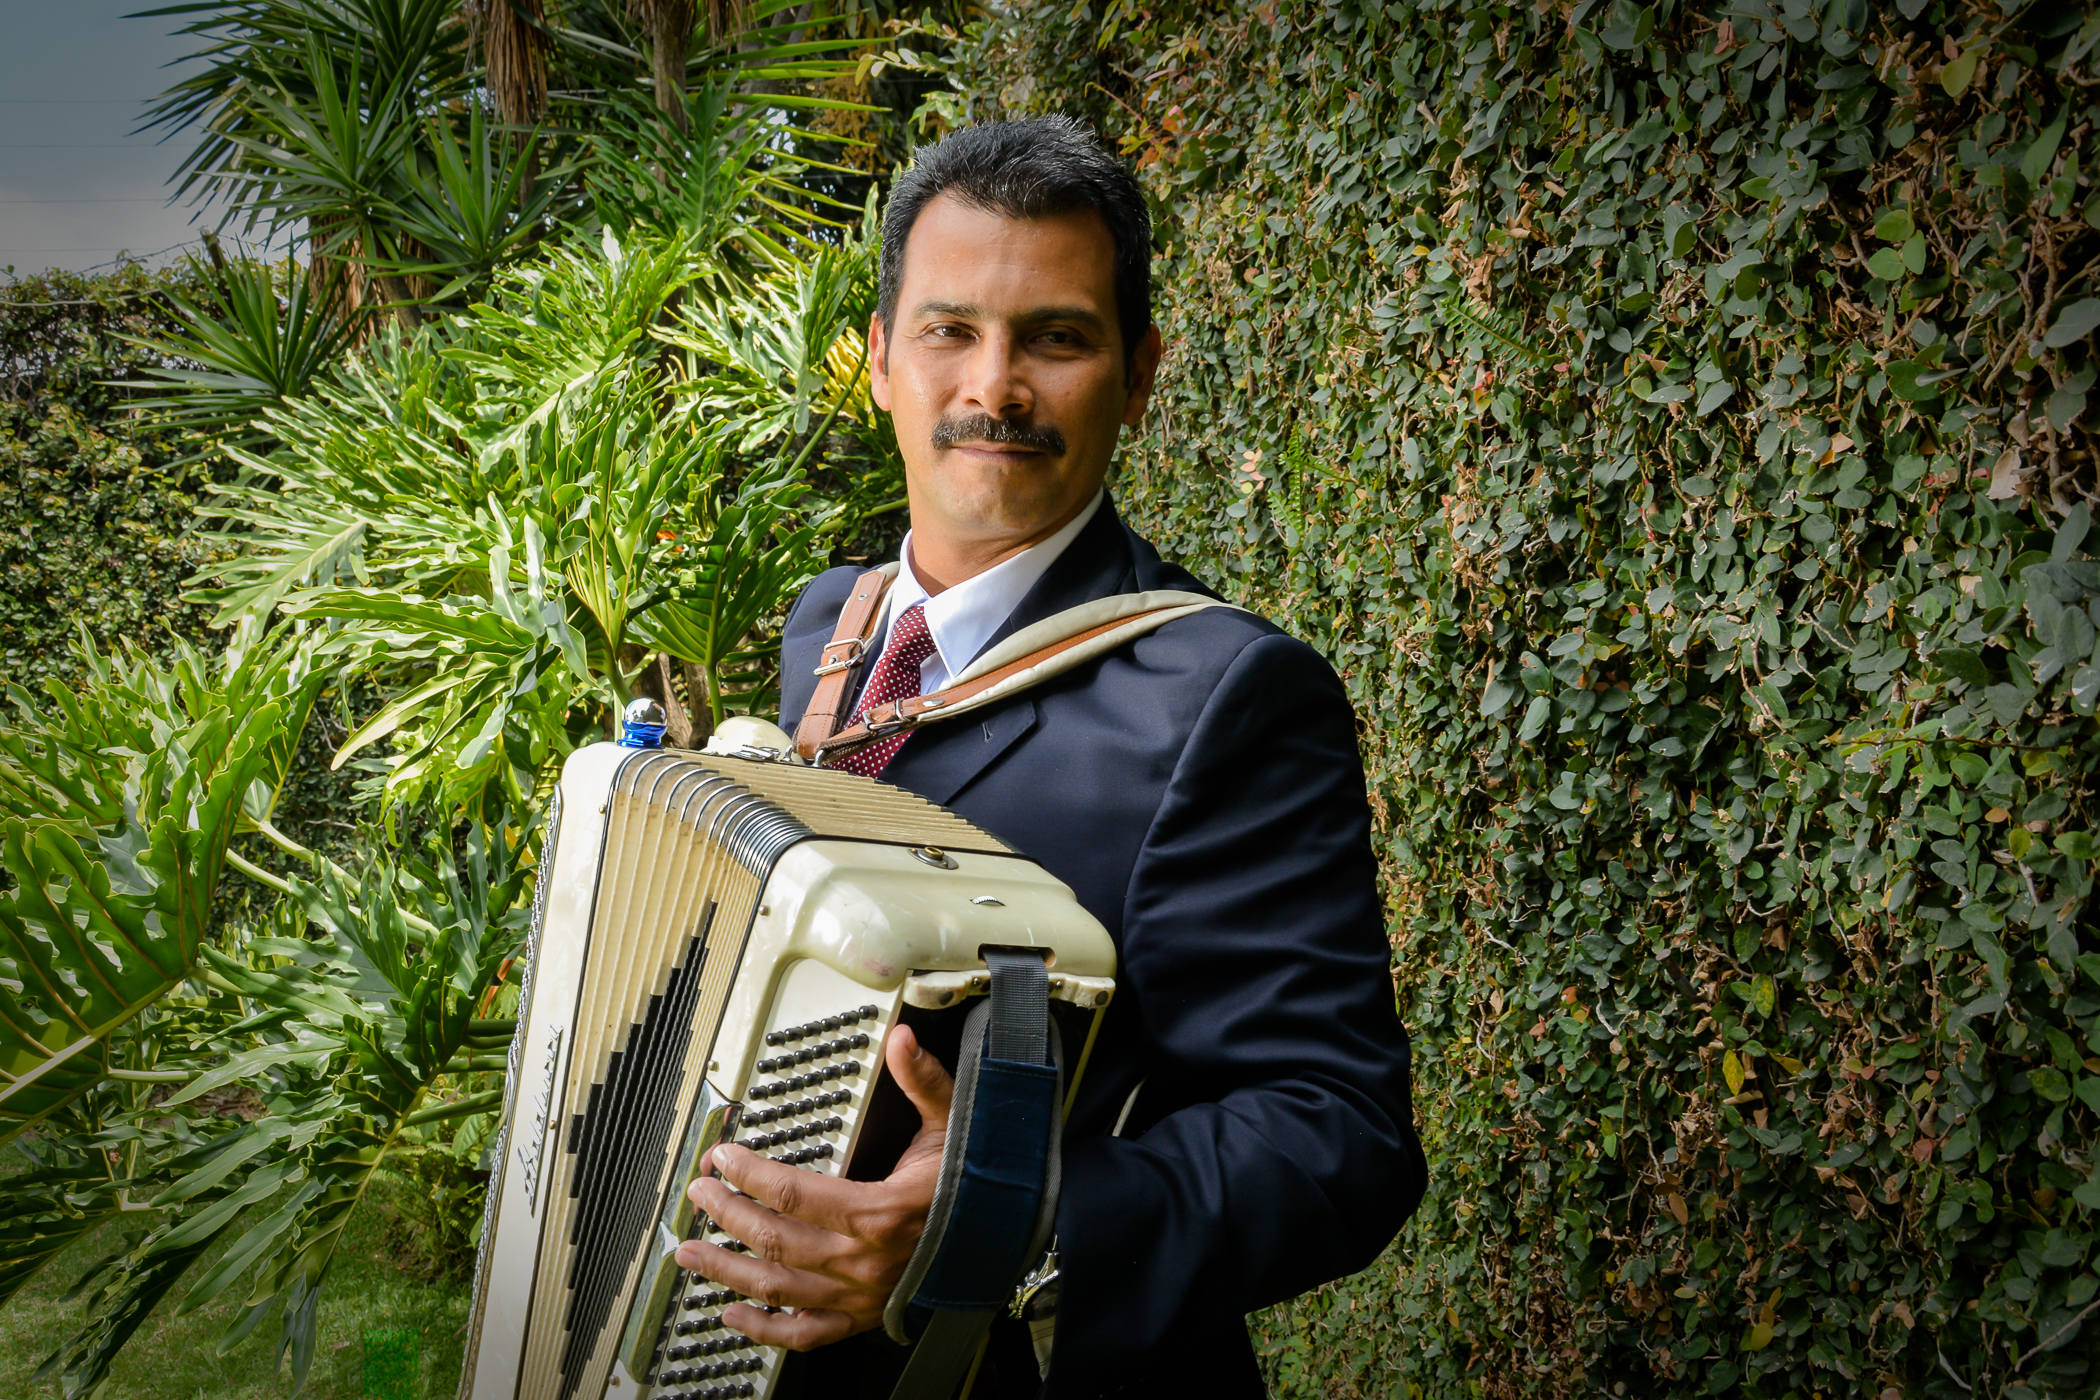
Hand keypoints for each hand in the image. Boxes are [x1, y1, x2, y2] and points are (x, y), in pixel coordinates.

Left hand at [675, 1023, 953, 1349]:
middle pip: (774, 1240)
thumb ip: (924, 1082)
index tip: (724, 1158)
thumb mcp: (953, 1126)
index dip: (749, 1175)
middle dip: (726, 1215)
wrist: (1005, 1240)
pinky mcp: (862, 1317)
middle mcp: (862, 1260)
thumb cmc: (975, 1186)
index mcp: (879, 1212)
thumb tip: (904, 1040)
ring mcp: (859, 1294)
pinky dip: (764, 1330)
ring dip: (726, 1271)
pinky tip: (733, 1315)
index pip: (793, 1193)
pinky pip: (804, 1334)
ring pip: (778, 1288)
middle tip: (699, 1195)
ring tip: (688, 1254)